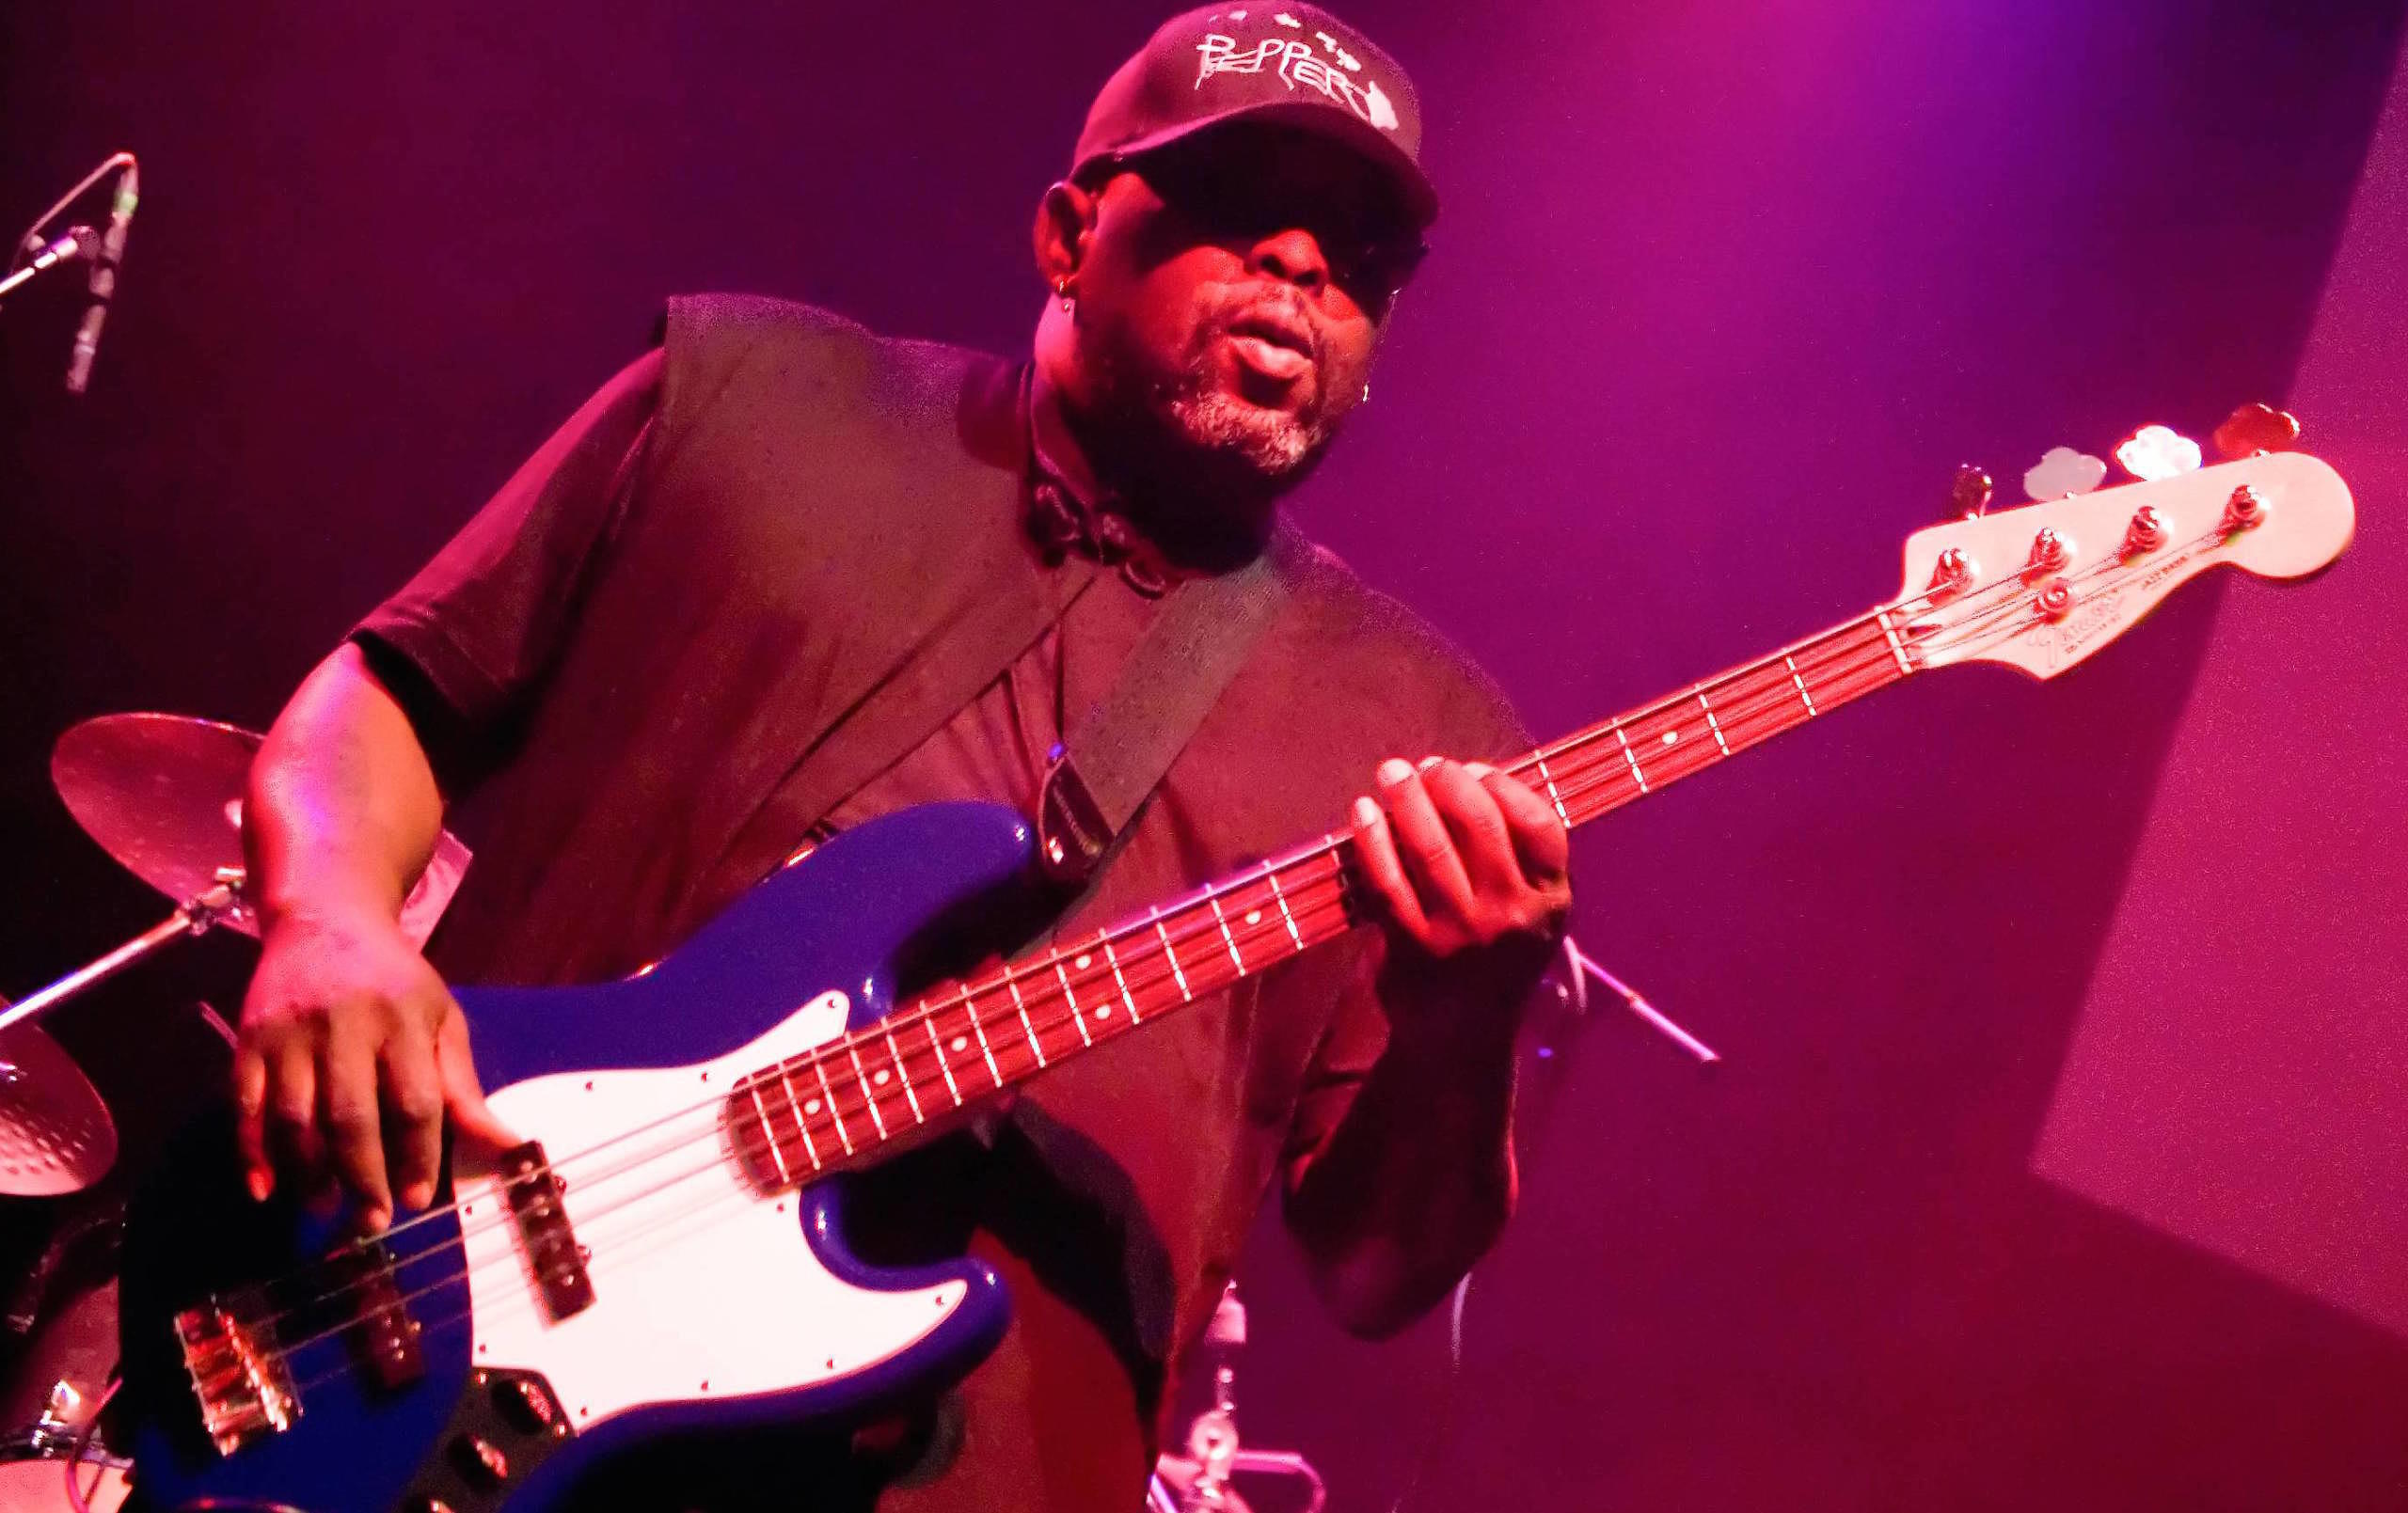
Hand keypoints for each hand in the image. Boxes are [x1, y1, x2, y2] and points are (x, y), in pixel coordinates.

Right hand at [234, 901, 511, 1228]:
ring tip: (325, 1208)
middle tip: (372, 1221)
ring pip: (294, 1117)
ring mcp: (290, 1033)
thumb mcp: (441, 1019)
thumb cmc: (395, 980)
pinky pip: (245, 1105)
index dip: (419, 1156)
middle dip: (362, 1176)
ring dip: (308, 1173)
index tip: (420, 1200)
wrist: (326, 917)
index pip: (414, 1101)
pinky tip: (265, 1190)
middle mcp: (345, 1027)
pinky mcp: (249, 1039)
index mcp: (403, 1022)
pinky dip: (251, 1153)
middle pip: (350, 1116)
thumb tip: (508, 1147)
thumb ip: (463, 1087)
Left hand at [1349, 756, 1572, 1018]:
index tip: (1474, 769)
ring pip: (1431, 847)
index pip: (1539, 824)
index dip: (1504, 785)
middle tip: (1424, 767)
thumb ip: (1518, 859)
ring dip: (1406, 799)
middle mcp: (1513, 915)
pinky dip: (1372, 839)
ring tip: (1392, 774)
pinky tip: (1362, 812)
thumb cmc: (1495, 958)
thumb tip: (1469, 780)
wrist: (1462, 1040)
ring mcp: (1463, 932)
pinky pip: (1388, 881)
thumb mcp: (1531, 914)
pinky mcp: (1415, 947)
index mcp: (1550, 901)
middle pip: (1480, 825)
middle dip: (1447, 782)